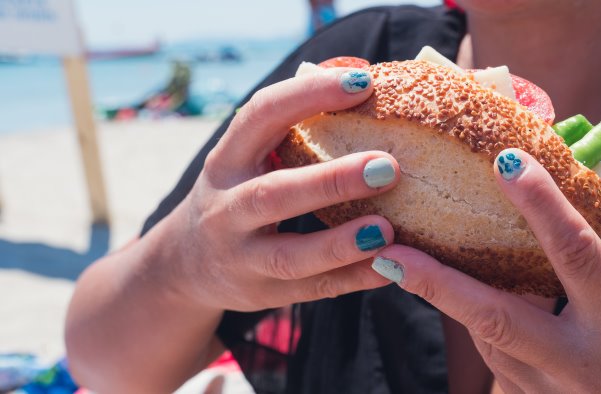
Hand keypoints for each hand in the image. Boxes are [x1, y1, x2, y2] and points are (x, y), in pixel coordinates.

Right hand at [157, 68, 397, 311]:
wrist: (184, 265)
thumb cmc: (234, 194)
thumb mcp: (243, 159)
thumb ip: (287, 133)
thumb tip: (360, 86)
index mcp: (226, 161)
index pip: (261, 117)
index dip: (307, 95)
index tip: (361, 83)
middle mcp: (226, 209)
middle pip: (273, 195)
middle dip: (330, 181)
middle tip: (386, 167)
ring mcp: (241, 258)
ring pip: (289, 256)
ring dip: (340, 243)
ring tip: (386, 229)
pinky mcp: (263, 293)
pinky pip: (313, 290)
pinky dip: (353, 280)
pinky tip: (389, 267)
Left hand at [372, 149, 600, 391]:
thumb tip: (560, 195)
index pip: (576, 253)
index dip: (541, 204)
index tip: (506, 161)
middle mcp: (581, 363)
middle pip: (496, 317)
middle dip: (438, 284)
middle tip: (389, 252)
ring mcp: (551, 390)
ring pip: (485, 335)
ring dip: (449, 293)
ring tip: (407, 257)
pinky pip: (493, 354)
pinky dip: (475, 317)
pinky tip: (458, 289)